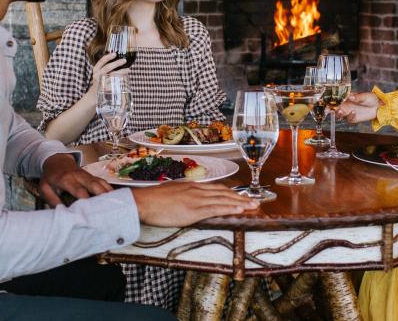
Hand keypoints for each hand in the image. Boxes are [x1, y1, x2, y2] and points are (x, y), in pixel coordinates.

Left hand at [39, 153, 111, 206]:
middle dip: (102, 195)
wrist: (57, 161)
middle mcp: (79, 176)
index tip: (88, 210)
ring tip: (116, 205)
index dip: (84, 198)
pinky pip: (104, 183)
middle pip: (94, 184)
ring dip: (109, 193)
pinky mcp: (93, 177)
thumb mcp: (44, 188)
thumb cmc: (50, 177)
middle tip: (108, 208)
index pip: (78, 189)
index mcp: (66, 179)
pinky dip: (110, 190)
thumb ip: (51, 200)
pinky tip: (116, 199)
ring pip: (101, 183)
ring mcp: (88, 176)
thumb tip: (62, 213)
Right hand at [90, 54, 127, 89]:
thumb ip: (107, 67)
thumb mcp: (100, 73)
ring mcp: (101, 82)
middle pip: (107, 67)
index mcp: (96, 69)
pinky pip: (114, 83)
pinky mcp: (105, 89)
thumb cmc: (101, 81)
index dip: (108, 57)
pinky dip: (120, 80)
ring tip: (128, 69)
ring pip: (112, 75)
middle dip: (117, 63)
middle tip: (124, 60)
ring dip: (121, 72)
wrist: (94, 95)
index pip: (101, 61)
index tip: (115, 53)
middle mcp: (97, 75)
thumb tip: (120, 60)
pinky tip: (125, 77)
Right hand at [131, 183, 259, 226]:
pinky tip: (240, 210)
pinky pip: (216, 209)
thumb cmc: (153, 199)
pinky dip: (230, 208)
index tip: (241, 196)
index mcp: (192, 186)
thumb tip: (187, 198)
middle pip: (224, 193)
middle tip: (255, 201)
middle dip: (241, 197)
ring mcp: (196, 199)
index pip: (216, 188)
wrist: (143, 202)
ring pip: (224, 200)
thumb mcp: (171, 192)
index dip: (231, 192)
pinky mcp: (194, 210)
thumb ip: (183, 194)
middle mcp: (197, 190)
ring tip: (253, 206)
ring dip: (241, 203)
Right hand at [335, 92, 382, 123]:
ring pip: (340, 115)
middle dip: (332, 109)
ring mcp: (349, 112)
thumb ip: (357, 97)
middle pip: (336, 108)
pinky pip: (349, 119)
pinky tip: (354, 112)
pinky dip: (350, 116)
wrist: (379, 106)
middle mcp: (346, 106)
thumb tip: (350, 96)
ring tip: (341, 111)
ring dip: (339, 113)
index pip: (337, 100)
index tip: (329, 100)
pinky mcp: (354, 118)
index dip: (332, 100)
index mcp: (346, 98)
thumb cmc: (371, 98)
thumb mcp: (365, 96)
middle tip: (333, 108)